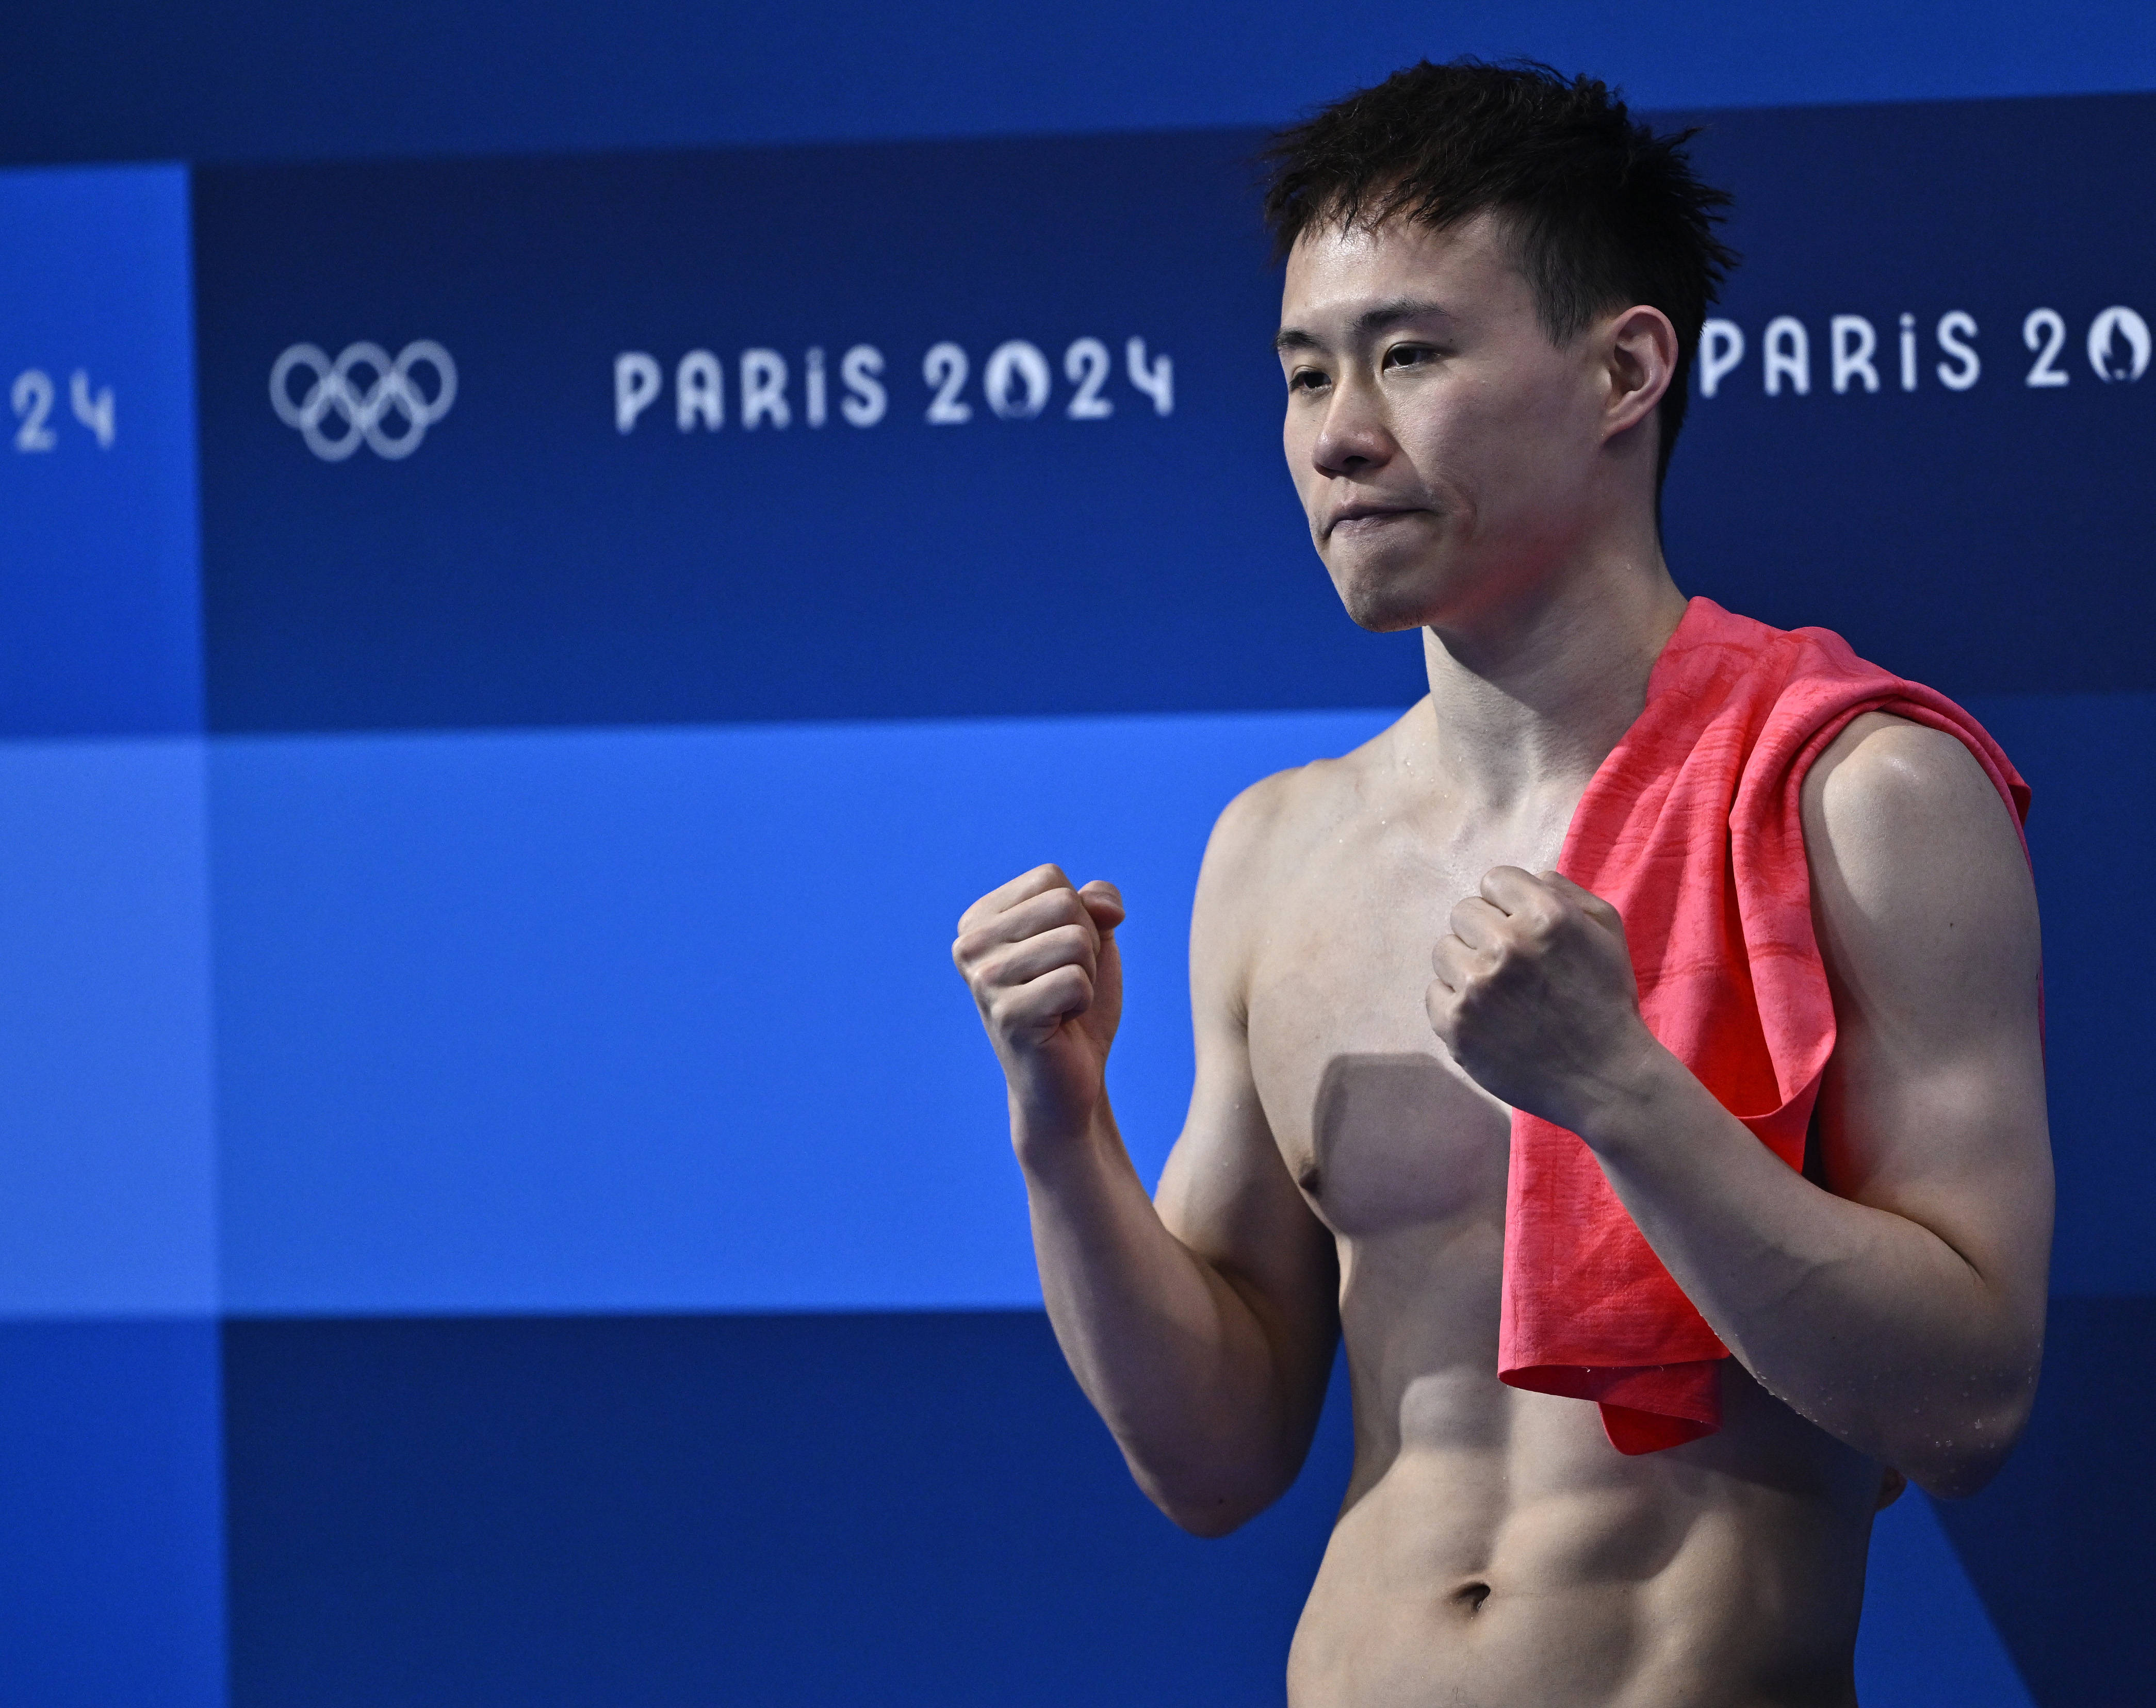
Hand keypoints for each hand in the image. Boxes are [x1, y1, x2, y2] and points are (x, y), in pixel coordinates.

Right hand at [954, 865, 1126, 1142]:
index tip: (1059, 957)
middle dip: (1086, 944)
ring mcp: (984, 981)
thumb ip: (1097, 902)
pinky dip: (1083, 1001)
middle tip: (1064, 984)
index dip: (1078, 915)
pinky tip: (1061, 1024)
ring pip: (1075, 940)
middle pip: (1064, 904)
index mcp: (979, 919)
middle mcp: (969, 945)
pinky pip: (1075, 980)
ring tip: (1062, 1003)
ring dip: (1086, 975)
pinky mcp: (1006, 1015)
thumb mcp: (1092, 938)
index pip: (1050, 878)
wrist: (1070, 1078)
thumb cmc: (1075, 1004)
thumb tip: (1107, 906)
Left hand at [1424, 866, 1658, 1135]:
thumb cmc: (1606, 1001)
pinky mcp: (1456, 1025)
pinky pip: (1435, 993)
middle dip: (1486, 932)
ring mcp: (1476, 988)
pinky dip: (1456, 1003)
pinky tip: (1487, 1018)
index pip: (1494, 880)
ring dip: (1467, 965)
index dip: (1508, 903)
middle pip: (1464, 912)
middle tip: (1512, 964)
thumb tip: (1528, 877)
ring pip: (1444, 950)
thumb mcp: (1606, 932)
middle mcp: (1506, 946)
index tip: (1521, 927)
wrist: (1605, 1078)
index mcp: (1545, 916)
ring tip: (1499, 992)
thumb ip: (1565, 892)